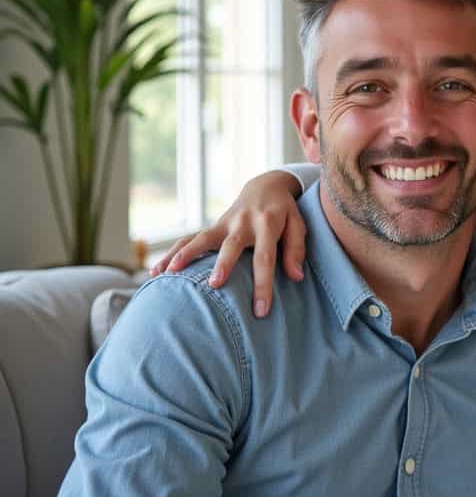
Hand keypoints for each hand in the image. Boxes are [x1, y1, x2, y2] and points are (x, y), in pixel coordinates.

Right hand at [149, 170, 305, 316]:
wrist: (266, 186)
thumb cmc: (285, 212)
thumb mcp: (298, 225)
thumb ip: (296, 249)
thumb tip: (296, 277)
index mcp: (268, 224)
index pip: (265, 257)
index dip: (263, 284)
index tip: (261, 310)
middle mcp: (243, 222)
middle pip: (232, 245)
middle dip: (222, 264)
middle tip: (214, 285)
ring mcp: (224, 223)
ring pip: (202, 237)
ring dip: (185, 254)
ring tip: (169, 274)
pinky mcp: (213, 226)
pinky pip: (190, 238)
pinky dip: (173, 253)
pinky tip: (157, 271)